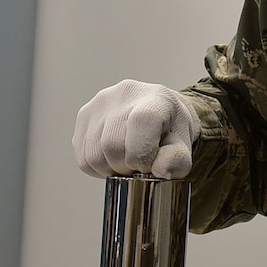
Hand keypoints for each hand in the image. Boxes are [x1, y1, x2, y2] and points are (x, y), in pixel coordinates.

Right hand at [73, 80, 199, 178]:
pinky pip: (82, 156)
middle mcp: (123, 94)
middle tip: (138, 166)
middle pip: (112, 144)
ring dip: (110, 169)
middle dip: (126, 166)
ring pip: (93, 155)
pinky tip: (112, 159)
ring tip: (126, 161)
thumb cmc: (170, 130)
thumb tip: (159, 172)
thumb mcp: (183, 146)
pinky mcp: (84, 116)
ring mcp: (99, 103)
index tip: (148, 165)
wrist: (158, 113)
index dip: (143, 154)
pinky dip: (98, 167)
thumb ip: (176, 161)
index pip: (141, 122)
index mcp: (155, 97)